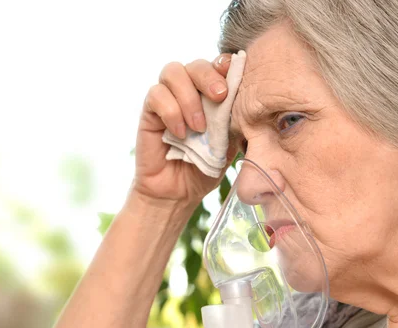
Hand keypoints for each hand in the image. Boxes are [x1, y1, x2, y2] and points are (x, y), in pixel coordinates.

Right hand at [132, 54, 237, 206]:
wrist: (178, 193)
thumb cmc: (205, 167)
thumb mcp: (228, 144)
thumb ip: (234, 120)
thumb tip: (248, 102)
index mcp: (211, 94)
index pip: (217, 65)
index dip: (225, 64)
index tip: (235, 76)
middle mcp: (188, 91)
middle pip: (195, 64)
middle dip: (209, 76)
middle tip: (220, 97)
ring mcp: (167, 99)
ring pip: (172, 72)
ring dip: (189, 97)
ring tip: (199, 127)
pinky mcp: (149, 112)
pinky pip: (156, 95)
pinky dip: (171, 112)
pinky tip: (181, 134)